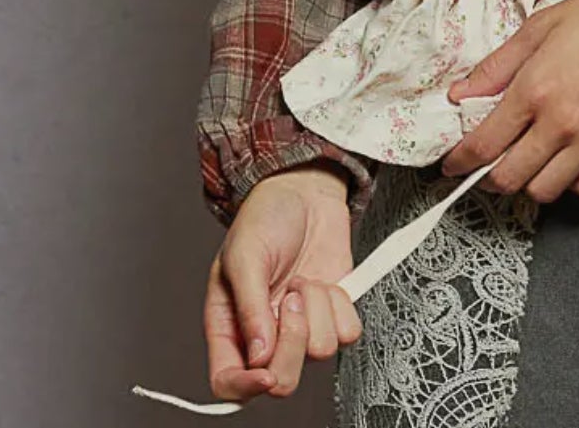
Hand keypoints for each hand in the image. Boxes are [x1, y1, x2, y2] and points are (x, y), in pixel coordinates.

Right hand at [203, 160, 363, 403]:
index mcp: (230, 328)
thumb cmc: (265, 218)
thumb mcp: (245, 255)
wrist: (306, 190)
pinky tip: (325, 281)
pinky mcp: (333, 314)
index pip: (230, 382)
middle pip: (283, 380)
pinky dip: (341, 305)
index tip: (266, 371)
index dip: (246, 388)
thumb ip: (249, 307)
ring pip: (320, 353)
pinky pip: (348, 333)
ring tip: (302, 279)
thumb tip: (259, 357)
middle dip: (293, 339)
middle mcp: (266, 336)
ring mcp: (302, 327)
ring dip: (316, 309)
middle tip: (290, 297)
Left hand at [439, 0, 578, 202]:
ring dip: (531, 181)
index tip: (452, 165)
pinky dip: (572, 182)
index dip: (460, 161)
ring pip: (546, 191)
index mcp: (536, 87)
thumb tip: (460, 93)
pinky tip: (570, 159)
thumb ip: (497, 65)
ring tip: (533, 159)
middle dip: (490, 177)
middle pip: (510, 178)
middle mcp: (563, 122)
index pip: (484, 143)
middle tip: (491, 164)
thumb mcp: (542, 25)